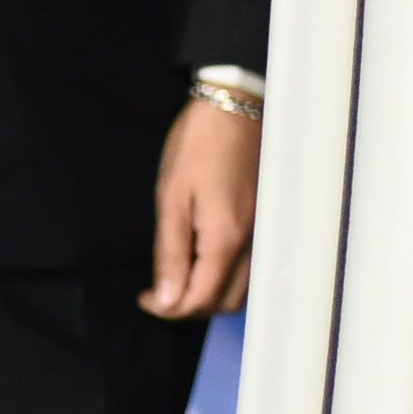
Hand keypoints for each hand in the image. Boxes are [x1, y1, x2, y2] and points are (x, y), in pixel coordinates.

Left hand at [143, 95, 260, 319]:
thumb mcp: (172, 198)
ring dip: (210, 295)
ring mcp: (264, 234)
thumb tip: (167, 300)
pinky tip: (206, 262)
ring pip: (241, 290)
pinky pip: (250, 269)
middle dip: (189, 307)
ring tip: (180, 278)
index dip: (167, 308)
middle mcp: (252, 243)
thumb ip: (171, 253)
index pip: (199, 299)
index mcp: (224, 238)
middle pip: (224, 303)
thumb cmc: (198, 146)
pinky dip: (227, 278)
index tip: (144, 297)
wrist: (237, 105)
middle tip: (160, 291)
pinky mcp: (268, 223)